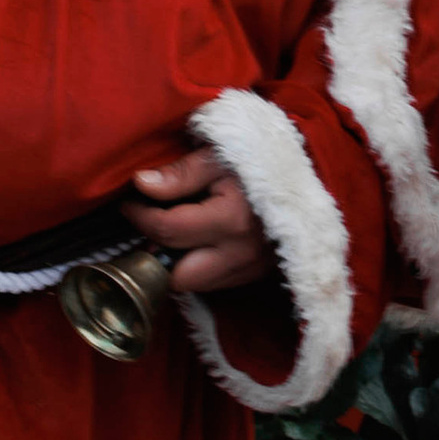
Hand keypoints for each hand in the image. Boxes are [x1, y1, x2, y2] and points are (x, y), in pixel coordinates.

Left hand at [125, 149, 275, 295]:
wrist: (308, 171)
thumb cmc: (261, 158)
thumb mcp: (219, 155)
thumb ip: (180, 173)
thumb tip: (141, 185)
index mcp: (231, 219)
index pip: (166, 230)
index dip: (139, 216)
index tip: (130, 202)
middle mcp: (241, 253)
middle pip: (178, 277)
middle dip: (157, 255)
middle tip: (152, 225)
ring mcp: (252, 268)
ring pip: (196, 285)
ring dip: (179, 264)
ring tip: (177, 231)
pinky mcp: (258, 273)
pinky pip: (217, 282)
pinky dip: (202, 266)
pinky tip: (202, 240)